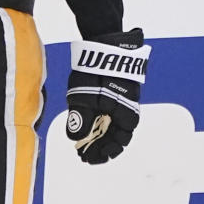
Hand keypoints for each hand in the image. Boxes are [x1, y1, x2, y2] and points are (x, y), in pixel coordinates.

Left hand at [65, 28, 149, 163]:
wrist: (105, 44)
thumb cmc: (96, 72)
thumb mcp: (84, 97)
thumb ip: (80, 119)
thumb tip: (75, 138)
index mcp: (126, 116)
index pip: (118, 143)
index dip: (104, 153)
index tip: (88, 159)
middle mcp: (128, 109)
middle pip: (115, 135)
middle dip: (100, 146)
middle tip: (83, 154)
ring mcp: (122, 99)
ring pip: (112, 123)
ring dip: (99, 134)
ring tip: (83, 141)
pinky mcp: (116, 89)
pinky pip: (110, 111)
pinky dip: (99, 119)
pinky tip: (88, 121)